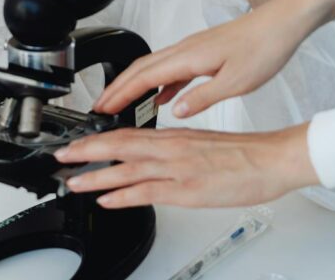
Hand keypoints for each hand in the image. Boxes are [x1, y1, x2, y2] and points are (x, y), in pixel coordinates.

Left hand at [53, 124, 318, 208]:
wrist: (273, 159)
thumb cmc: (246, 154)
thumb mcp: (204, 144)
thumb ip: (177, 150)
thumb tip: (156, 157)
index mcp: (174, 137)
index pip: (126, 134)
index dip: (97, 139)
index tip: (77, 144)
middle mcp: (171, 149)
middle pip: (118, 147)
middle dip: (85, 153)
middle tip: (61, 158)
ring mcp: (178, 169)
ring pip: (127, 169)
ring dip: (96, 176)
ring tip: (73, 182)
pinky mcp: (188, 189)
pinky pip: (147, 192)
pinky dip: (123, 196)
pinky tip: (106, 200)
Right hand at [94, 0, 334, 117]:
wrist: (286, 22)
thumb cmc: (267, 46)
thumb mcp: (237, 82)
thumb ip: (203, 97)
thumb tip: (176, 111)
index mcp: (190, 56)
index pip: (144, 77)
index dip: (120, 93)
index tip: (103, 107)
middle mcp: (187, 49)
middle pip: (141, 68)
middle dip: (118, 87)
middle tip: (101, 106)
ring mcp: (195, 48)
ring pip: (155, 66)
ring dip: (136, 84)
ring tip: (124, 103)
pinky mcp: (205, 51)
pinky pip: (174, 68)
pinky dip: (161, 83)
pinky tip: (165, 98)